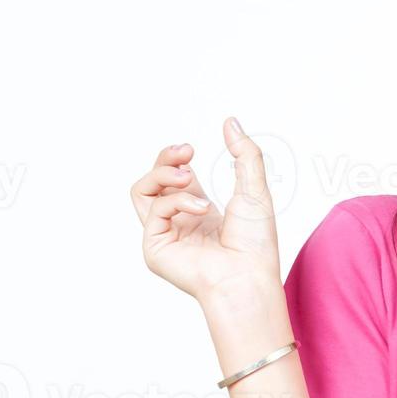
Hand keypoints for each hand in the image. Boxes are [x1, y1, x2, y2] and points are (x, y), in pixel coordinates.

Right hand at [129, 117, 281, 306]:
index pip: (175, 176)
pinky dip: (176, 201)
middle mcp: (178, 221)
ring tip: (187, 176)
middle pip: (152, 179)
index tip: (191, 149)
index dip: (176, 157)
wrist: (249, 276)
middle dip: (164, 158)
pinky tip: (200, 208)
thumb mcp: (254, 188)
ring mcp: (164, 234)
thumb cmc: (256, 242)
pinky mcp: (154, 246)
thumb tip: (231, 121)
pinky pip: (153, 209)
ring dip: (162, 174)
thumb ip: (244, 154)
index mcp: (199, 210)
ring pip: (141, 191)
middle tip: (186, 151)